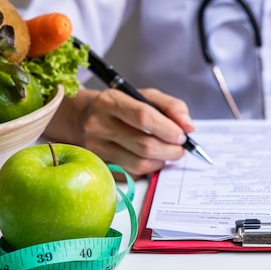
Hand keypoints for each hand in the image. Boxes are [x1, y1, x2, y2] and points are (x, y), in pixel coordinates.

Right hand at [44, 87, 193, 176]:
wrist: (82, 117)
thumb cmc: (120, 105)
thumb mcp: (145, 96)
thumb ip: (171, 107)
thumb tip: (189, 127)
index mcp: (111, 102)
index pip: (143, 117)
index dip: (168, 129)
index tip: (182, 135)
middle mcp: (99, 125)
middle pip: (144, 145)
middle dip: (170, 150)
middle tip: (180, 148)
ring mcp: (96, 148)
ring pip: (139, 164)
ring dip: (161, 162)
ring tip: (168, 154)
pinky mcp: (99, 165)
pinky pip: (131, 174)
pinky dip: (148, 169)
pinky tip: (151, 160)